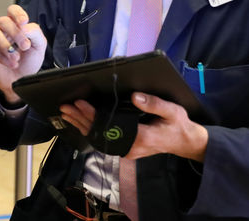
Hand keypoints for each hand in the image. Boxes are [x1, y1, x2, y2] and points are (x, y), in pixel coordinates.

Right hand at [0, 4, 46, 104]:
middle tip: (25, 46)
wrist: (20, 80)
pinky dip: (1, 56)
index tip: (24, 22)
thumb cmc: (28, 62)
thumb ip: (35, 32)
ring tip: (16, 58)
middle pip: (3, 21)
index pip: (12, 10)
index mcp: (14, 24)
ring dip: (6, 46)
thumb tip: (24, 27)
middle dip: (16, 34)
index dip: (17, 13)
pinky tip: (10, 63)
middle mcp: (0, 28)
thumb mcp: (38, 46)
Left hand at [59, 92, 208, 161]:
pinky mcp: (125, 149)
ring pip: (99, 139)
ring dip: (81, 125)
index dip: (93, 114)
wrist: (184, 142)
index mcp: (142, 137)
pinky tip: (79, 123)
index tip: (80, 103)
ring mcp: (127, 151)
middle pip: (100, 133)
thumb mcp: (171, 111)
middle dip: (80, 119)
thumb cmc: (178, 124)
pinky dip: (90, 131)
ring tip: (66, 114)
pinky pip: (104, 141)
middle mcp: (131, 147)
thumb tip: (134, 96)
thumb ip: (154, 103)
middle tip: (65, 107)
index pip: (110, 125)